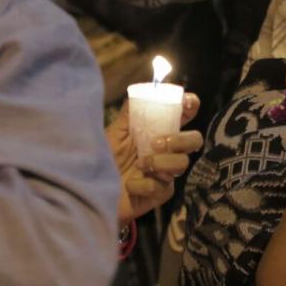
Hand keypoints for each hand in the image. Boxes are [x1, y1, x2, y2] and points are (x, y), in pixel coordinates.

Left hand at [107, 93, 203, 224]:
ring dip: (159, 162)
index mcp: (157, 132)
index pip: (182, 116)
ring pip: (182, 164)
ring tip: (139, 166)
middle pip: (194, 140)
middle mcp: (167, 151)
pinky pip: (162, 186)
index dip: (190, 107)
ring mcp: (167, 173)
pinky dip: (143, 184)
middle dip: (181, 140)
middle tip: (156, 143)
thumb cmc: (102, 160)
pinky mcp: (163, 193)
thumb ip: (128, 115)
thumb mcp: (113, 134)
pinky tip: (130, 186)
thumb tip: (140, 93)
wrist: (90, 191)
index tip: (188, 103)